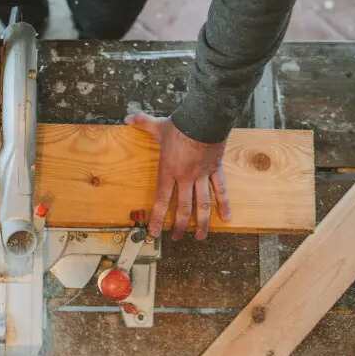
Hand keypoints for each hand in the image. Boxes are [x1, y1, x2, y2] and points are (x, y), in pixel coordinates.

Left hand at [125, 112, 231, 240]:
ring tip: (201, 237)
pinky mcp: (215, 170)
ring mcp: (202, 175)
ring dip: (202, 223)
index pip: (161, 200)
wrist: (205, 119)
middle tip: (177, 238)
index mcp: (168, 170)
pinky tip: (227, 217)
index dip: (158, 218)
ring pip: (203, 204)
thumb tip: (127, 117)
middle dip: (180, 226)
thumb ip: (142, 123)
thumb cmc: (181, 124)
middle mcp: (185, 177)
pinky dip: (224, 204)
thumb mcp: (158, 125)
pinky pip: (221, 190)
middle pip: (183, 208)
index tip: (155, 233)